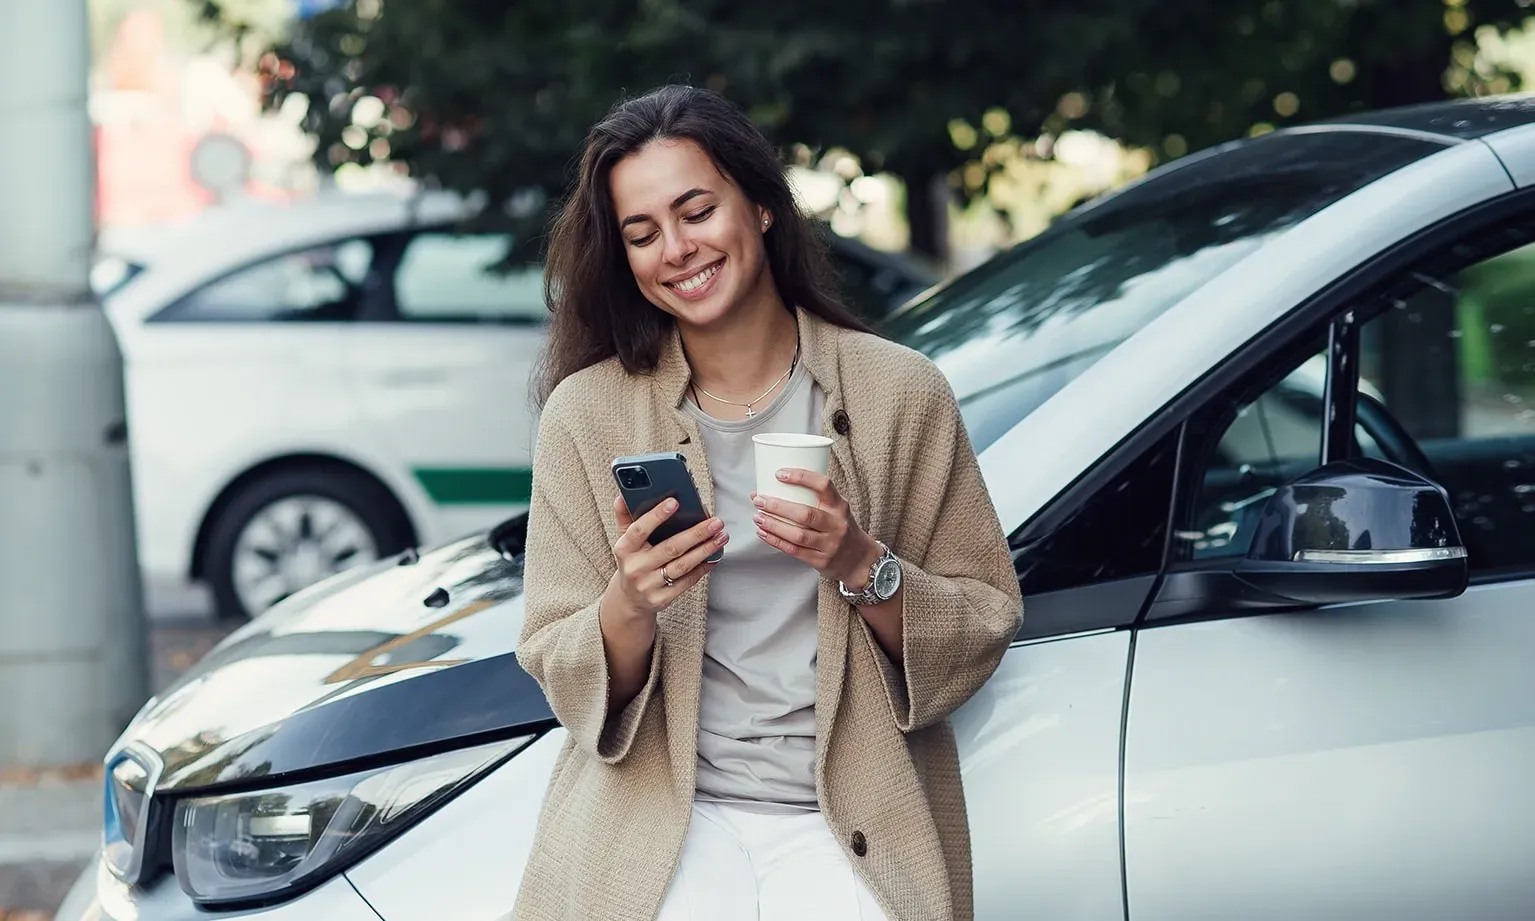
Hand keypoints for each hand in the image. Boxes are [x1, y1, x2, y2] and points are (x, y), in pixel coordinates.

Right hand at [603, 495, 727, 619]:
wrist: (630, 599)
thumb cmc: (633, 561)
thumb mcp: (625, 540)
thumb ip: (624, 517)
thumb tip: (622, 496)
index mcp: (624, 548)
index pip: (639, 529)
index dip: (656, 516)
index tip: (675, 502)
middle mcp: (635, 567)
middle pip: (670, 547)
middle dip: (696, 533)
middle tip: (716, 522)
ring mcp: (648, 585)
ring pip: (682, 565)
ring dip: (705, 550)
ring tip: (721, 536)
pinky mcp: (662, 599)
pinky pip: (687, 582)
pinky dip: (702, 568)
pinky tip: (714, 556)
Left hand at [752, 468, 879, 586]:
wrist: (859, 560)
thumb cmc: (840, 528)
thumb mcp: (836, 509)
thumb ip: (811, 499)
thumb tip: (768, 487)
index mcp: (840, 506)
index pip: (823, 485)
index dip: (801, 477)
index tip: (780, 474)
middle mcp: (837, 524)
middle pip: (805, 514)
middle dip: (778, 506)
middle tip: (759, 500)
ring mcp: (830, 544)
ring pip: (798, 535)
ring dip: (774, 525)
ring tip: (758, 517)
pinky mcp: (821, 561)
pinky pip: (794, 550)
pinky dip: (775, 541)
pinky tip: (763, 533)